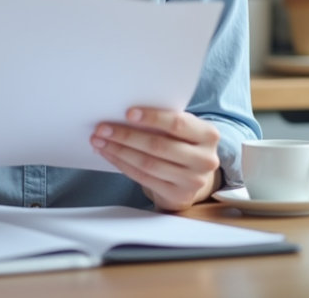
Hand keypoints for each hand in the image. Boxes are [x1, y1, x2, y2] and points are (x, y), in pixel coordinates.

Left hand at [90, 108, 220, 211]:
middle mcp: (205, 159)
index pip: (178, 123)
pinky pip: (143, 177)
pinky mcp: (178, 195)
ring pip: (148, 163)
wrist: (192, 178)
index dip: (153, 118)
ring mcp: (193, 180)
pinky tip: (109, 154)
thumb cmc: (182, 144)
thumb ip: (165, 123)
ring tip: (99, 141)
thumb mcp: (182, 131)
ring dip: (119, 151)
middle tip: (102, 128)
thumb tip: (124, 114)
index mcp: (208, 135)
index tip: (128, 113)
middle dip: (126, 136)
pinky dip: (122, 164)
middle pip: (159, 145)